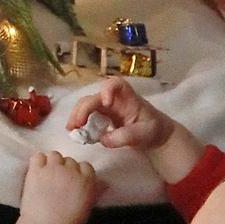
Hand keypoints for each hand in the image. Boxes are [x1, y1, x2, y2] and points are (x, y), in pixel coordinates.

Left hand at [10, 150, 99, 223]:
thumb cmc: (67, 223)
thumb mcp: (87, 207)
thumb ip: (95, 191)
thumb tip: (105, 183)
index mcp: (87, 180)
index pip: (86, 166)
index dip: (79, 173)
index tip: (73, 181)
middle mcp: (71, 171)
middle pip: (70, 160)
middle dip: (65, 169)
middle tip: (59, 181)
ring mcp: (53, 169)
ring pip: (54, 155)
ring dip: (52, 163)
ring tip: (48, 175)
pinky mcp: (36, 170)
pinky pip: (38, 156)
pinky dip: (38, 161)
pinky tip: (37, 172)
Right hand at [65, 77, 202, 185]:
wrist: (154, 137)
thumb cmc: (152, 130)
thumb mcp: (144, 134)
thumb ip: (126, 136)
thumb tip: (103, 139)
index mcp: (127, 97)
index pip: (116, 84)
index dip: (108, 90)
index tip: (106, 103)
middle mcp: (113, 98)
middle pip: (93, 97)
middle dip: (82, 109)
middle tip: (75, 125)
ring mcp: (105, 107)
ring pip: (85, 105)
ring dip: (76, 116)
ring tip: (71, 130)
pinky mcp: (100, 116)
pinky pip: (86, 116)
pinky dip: (78, 123)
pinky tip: (75, 132)